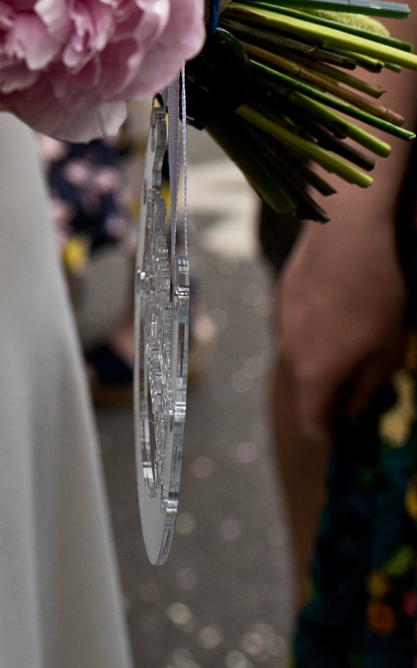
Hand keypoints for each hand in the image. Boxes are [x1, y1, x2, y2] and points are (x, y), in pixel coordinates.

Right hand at [276, 211, 406, 440]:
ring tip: (352, 337)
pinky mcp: (282, 295)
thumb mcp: (386, 353)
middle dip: (329, 394)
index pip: (312, 425)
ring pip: (300, 356)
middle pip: (306, 390)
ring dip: (321, 359)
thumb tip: (352, 412)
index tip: (350, 432)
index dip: (332, 435)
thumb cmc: (373, 297)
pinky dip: (314, 330)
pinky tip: (338, 307)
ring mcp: (281, 321)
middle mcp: (288, 352)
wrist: (345, 233)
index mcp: (313, 375)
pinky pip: (297, 327)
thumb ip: (366, 391)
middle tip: (361, 379)